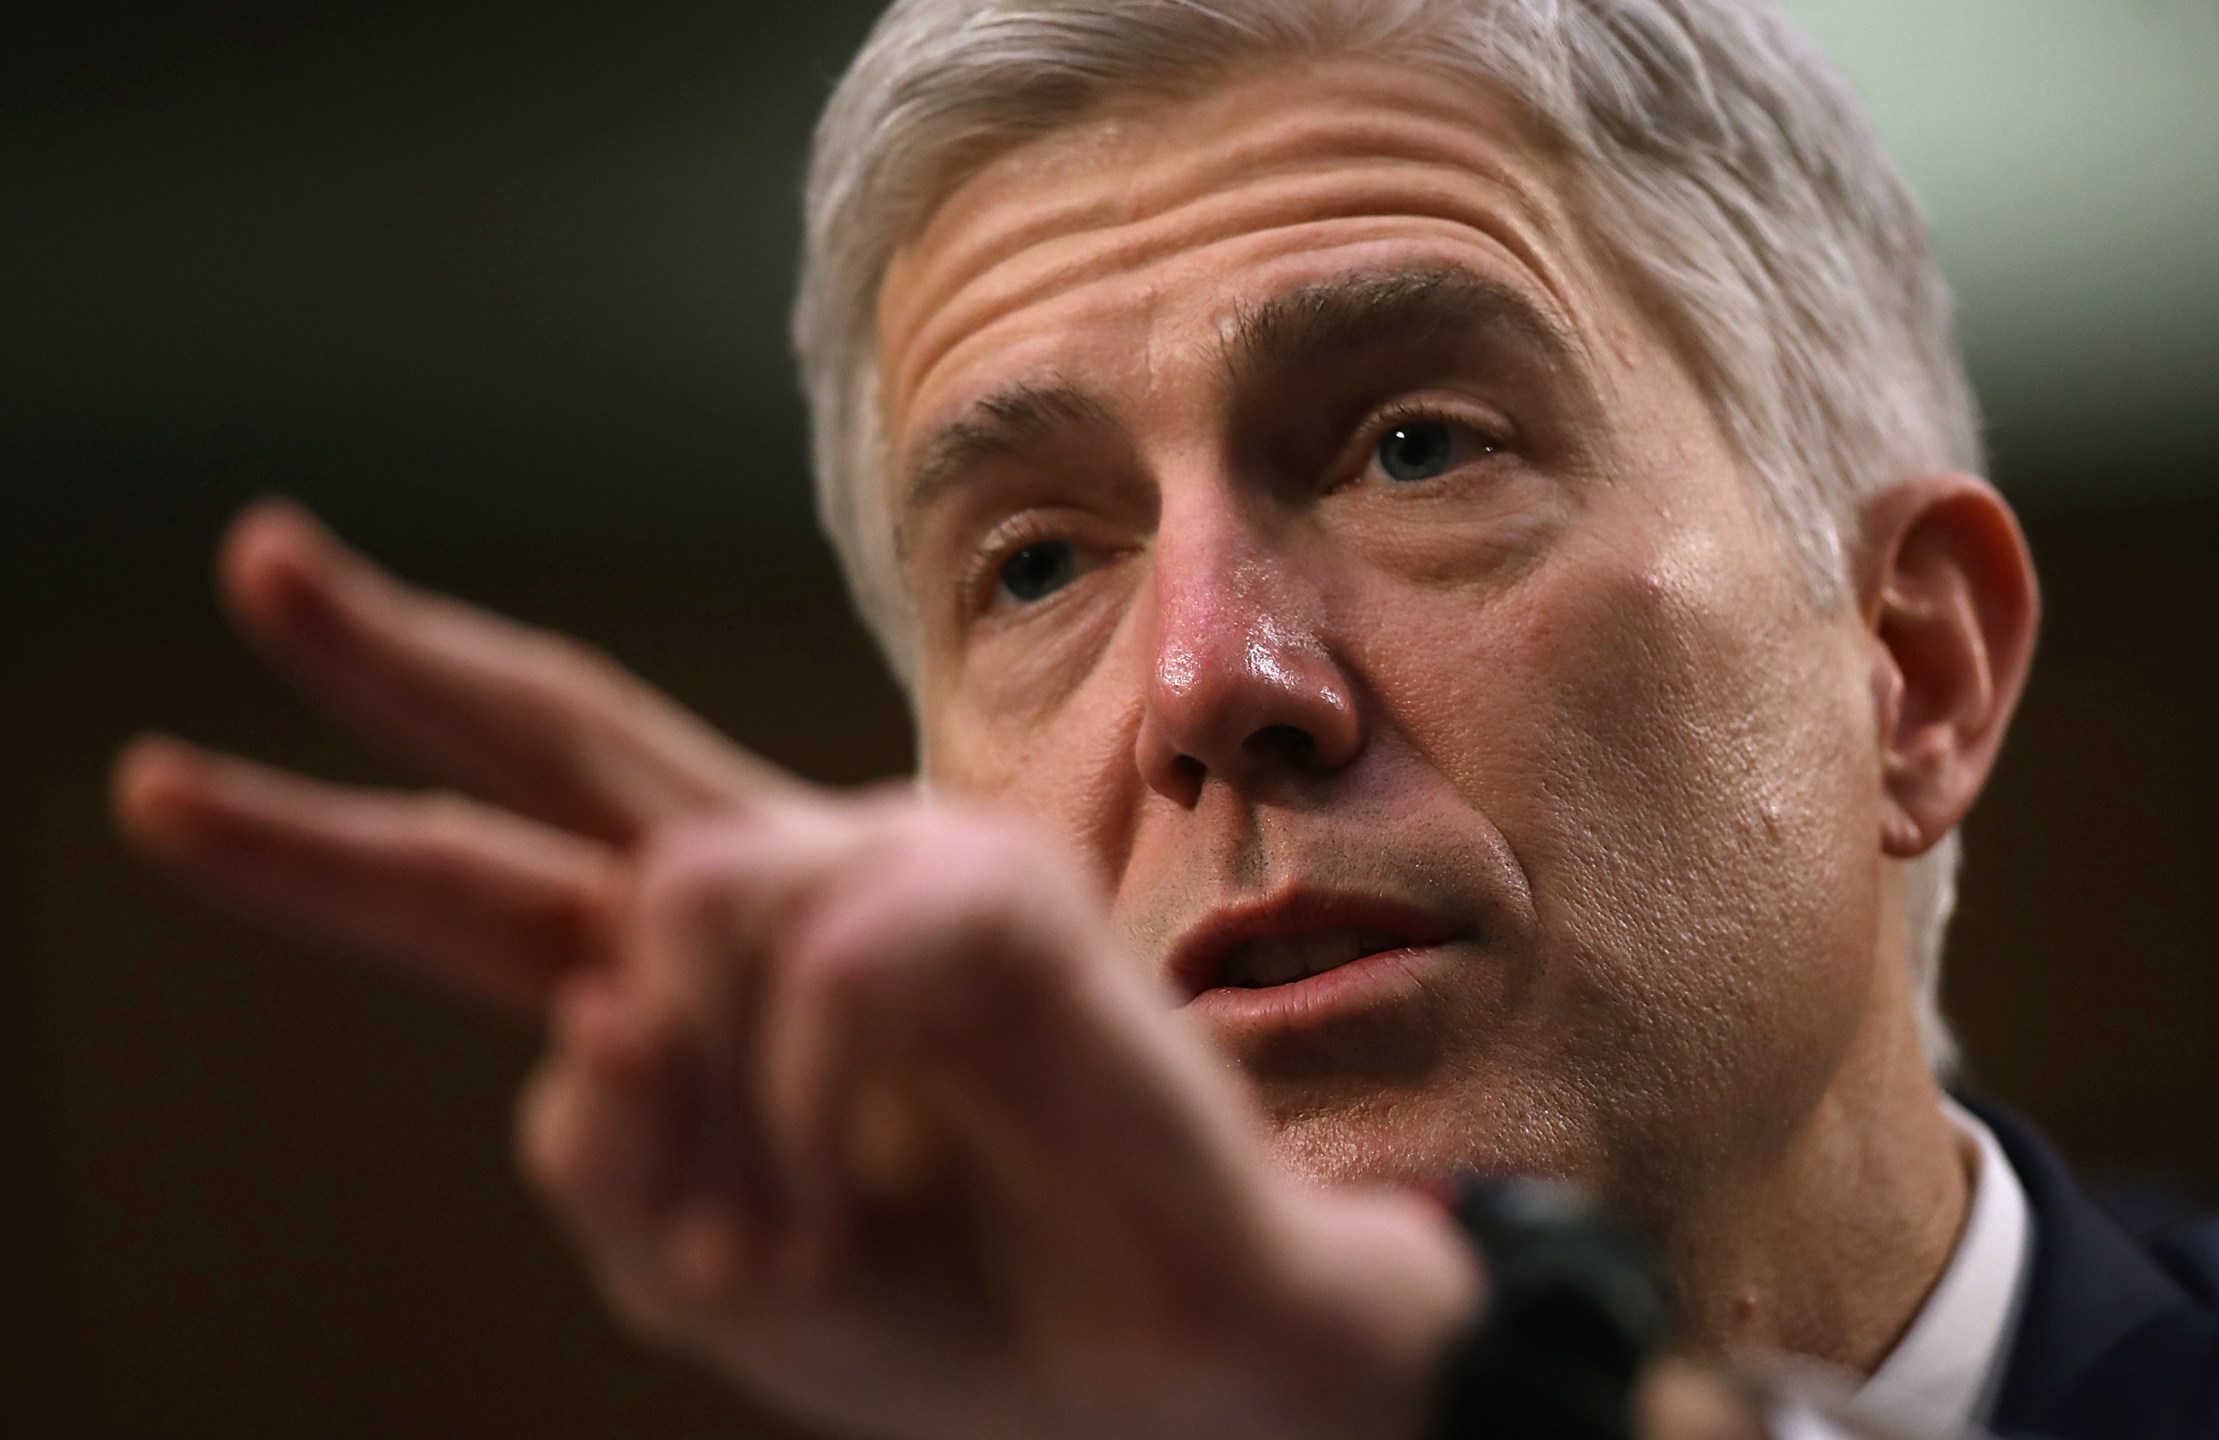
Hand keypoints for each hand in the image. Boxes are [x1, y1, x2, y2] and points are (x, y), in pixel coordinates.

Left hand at [112, 502, 1480, 1439]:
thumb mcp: (713, 1274)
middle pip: (573, 733)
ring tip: (772, 1257)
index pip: (503, 878)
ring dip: (698, 1117)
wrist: (1176, 1365)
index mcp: (719, 983)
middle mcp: (797, 886)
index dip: (332, 842)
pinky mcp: (1000, 892)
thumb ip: (603, 1154)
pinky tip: (855, 1199)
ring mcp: (905, 866)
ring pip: (684, 903)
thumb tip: (583, 1007)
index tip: (162, 785)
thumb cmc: (963, 1309)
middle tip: (257, 564)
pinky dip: (804, 1120)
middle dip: (398, 657)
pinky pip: (817, 967)